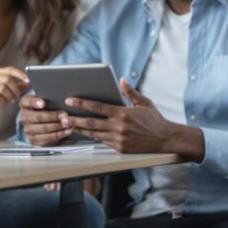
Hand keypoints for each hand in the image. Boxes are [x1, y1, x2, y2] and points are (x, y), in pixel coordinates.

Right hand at [0, 67, 29, 109]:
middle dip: (15, 90)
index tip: (28, 79)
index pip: (10, 69)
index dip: (19, 73)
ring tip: (10, 101)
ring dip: (9, 97)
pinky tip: (2, 103)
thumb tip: (28, 83)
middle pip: (7, 79)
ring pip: (2, 88)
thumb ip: (18, 86)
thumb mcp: (8, 91)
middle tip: (17, 97)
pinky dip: (2, 101)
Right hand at [19, 94, 73, 145]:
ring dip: (58, 127)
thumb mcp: (44, 100)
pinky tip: (66, 132)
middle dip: (53, 116)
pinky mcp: (33, 140)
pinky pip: (47, 139)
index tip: (44, 103)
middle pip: (38, 117)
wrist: (42, 122)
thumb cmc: (45, 108)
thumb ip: (48, 98)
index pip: (27, 101)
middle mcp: (24, 117)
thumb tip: (59, 98)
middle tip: (65, 115)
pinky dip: (58, 135)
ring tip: (68, 124)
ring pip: (43, 129)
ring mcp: (27, 130)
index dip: (35, 102)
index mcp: (25, 104)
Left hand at [61, 78, 204, 159]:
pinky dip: (90, 137)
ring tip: (67, 125)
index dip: (81, 103)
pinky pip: (101, 142)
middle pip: (91, 122)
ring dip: (79, 129)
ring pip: (93, 133)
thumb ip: (130, 92)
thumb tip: (121, 79)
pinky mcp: (119, 148)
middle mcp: (119, 127)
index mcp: (123, 114)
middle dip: (74, 118)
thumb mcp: (144, 102)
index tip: (70, 100)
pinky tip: (81, 133)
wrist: (166, 140)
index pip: (97, 107)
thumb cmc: (154, 119)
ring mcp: (118, 139)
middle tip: (61, 116)